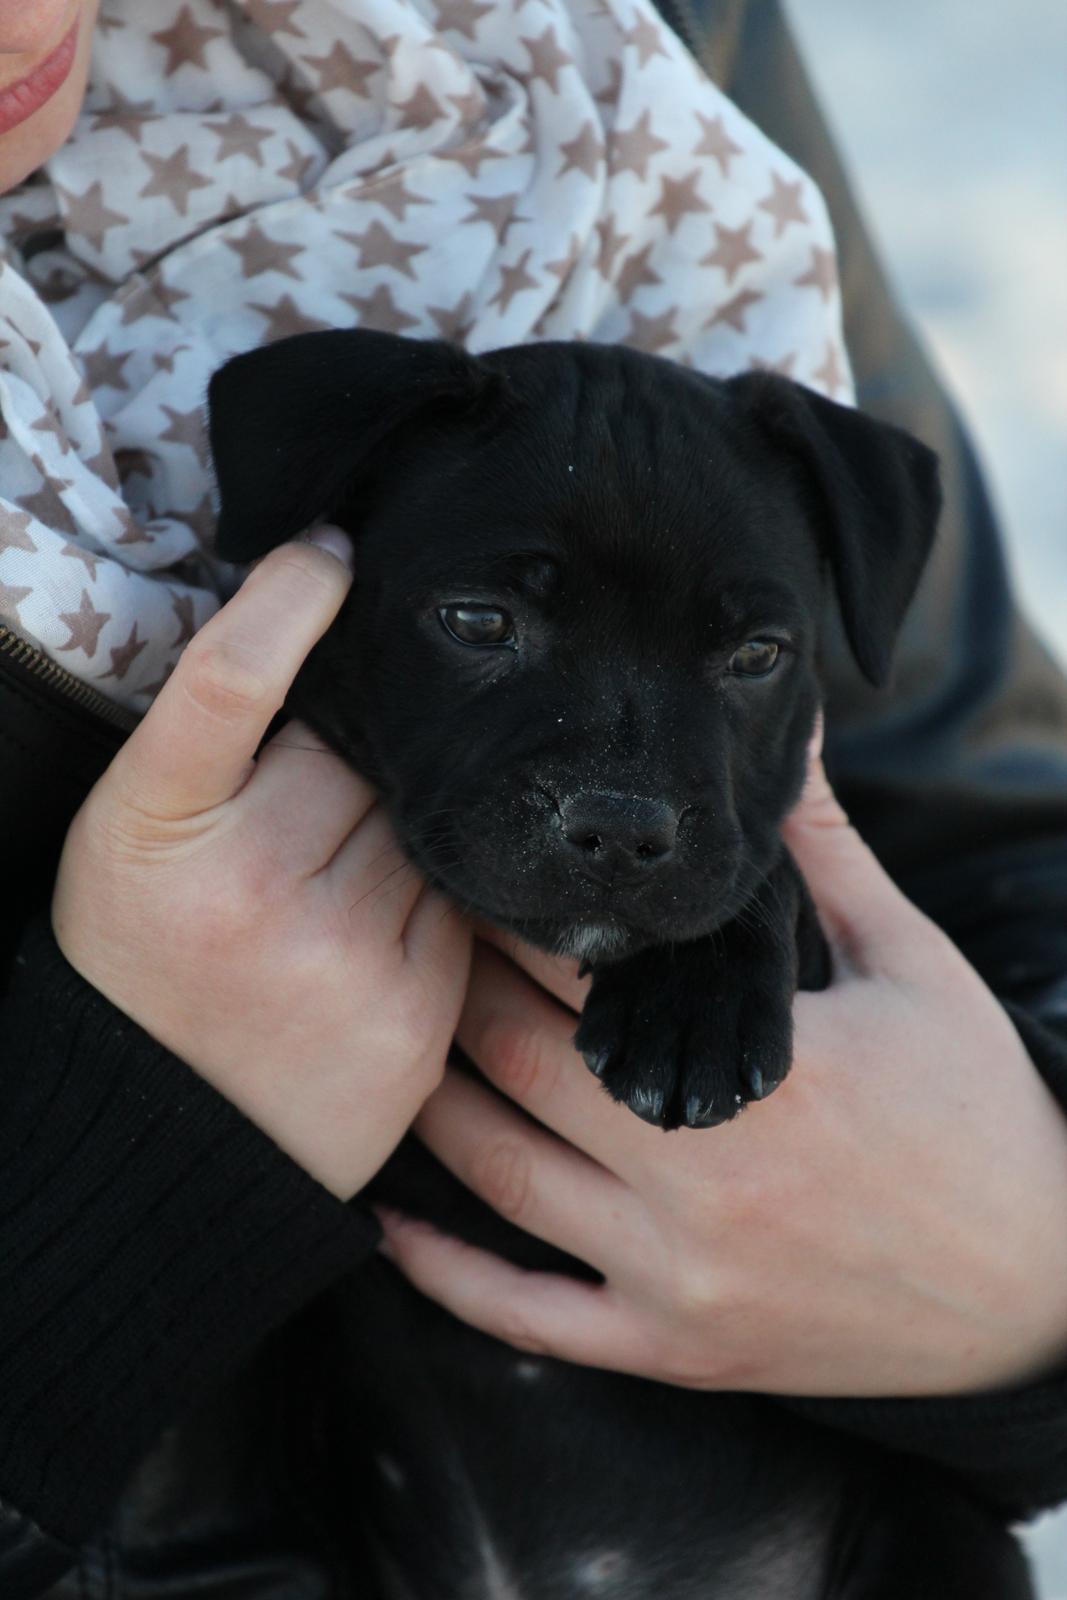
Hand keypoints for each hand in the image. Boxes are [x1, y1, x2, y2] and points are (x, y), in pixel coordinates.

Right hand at [52, 532, 469, 1200]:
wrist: (177, 1135)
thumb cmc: (144, 963)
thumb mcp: (129, 843)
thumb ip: (210, 753)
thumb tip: (322, 647)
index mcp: (154, 828)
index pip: (230, 679)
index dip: (287, 601)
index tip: (330, 552)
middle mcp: (248, 885)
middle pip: (352, 749)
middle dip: (339, 764)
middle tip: (295, 829)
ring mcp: (342, 950)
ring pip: (412, 815)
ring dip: (387, 829)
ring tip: (322, 896)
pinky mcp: (416, 1003)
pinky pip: (451, 891)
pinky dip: (425, 892)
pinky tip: (367, 934)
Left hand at [377, 748, 1066, 1396]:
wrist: (1042, 1285)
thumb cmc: (978, 1114)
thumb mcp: (913, 967)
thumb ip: (829, 855)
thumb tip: (793, 739)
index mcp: (761, 1075)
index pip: (585, 979)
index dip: (509, 923)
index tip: (467, 876)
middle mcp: (703, 1183)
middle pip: (520, 1066)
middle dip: (455, 994)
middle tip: (408, 941)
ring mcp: (681, 1279)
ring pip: (501, 1182)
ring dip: (429, 1107)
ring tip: (380, 1042)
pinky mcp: (678, 1352)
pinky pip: (530, 1322)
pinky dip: (447, 1276)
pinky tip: (390, 1227)